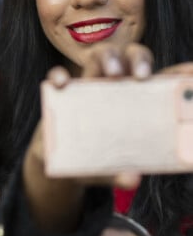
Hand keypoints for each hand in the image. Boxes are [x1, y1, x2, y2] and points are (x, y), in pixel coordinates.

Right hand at [22, 43, 153, 232]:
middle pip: (130, 57)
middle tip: (140, 76)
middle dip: (138, 59)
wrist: (56, 162)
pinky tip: (61, 84)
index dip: (170, 70)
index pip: (155, 78)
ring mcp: (86, 84)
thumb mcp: (107, 169)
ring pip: (99, 55)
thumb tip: (132, 180)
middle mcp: (113, 85)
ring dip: (107, 57)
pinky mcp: (61, 89)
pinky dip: (59, 75)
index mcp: (133, 99)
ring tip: (112, 73)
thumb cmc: (91, 159)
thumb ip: (118, 173)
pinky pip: (59, 74)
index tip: (179, 73)